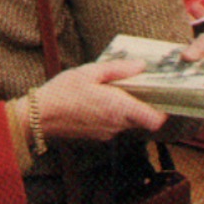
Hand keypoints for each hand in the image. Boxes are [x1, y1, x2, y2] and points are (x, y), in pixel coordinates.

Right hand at [34, 59, 168, 140]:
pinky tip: (101, 101)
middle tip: (141, 86)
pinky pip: (114, 126)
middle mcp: (116, 125)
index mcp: (119, 108)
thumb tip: (141, 66)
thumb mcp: (90, 72)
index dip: (165, 112)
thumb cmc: (62, 92)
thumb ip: (119, 69)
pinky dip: (113, 115)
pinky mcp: (97, 137)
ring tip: (116, 90)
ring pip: (128, 123)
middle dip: (145, 105)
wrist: (37, 118)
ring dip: (127, 110)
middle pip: (143, 120)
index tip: (166, 99)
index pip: (155, 120)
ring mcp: (107, 134)